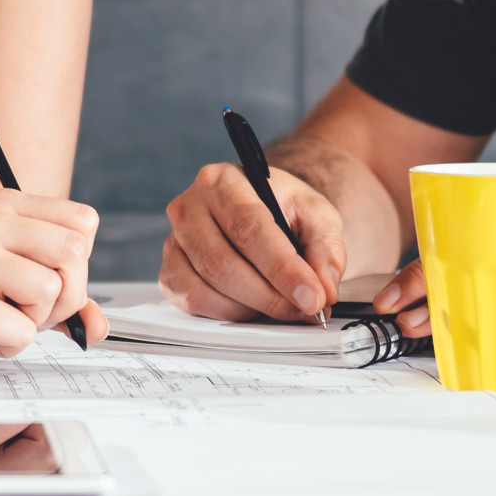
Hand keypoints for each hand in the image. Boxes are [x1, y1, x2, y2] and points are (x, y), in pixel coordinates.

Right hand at [0, 191, 103, 379]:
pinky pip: (22, 333)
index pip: (83, 223)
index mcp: (1, 206)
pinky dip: (6, 347)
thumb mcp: (8, 287)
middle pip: (75, 253)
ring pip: (52, 293)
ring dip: (33, 323)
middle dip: (65, 296)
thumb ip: (59, 298)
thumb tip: (99, 325)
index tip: (43, 281)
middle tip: (27, 311)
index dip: (76, 264)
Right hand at [159, 162, 346, 321]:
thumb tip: (323, 290)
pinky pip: (192, 302)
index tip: (312, 298)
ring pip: (205, 288)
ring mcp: (173, 241)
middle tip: (303, 310)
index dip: (282, 269)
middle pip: (222, 263)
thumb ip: (326, 250)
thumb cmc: (285, 210)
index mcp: (223, 181)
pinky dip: (228, 314)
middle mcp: (188, 207)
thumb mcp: (317, 216)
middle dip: (269, 296)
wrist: (262, 210)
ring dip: (250, 308)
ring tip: (282, 307)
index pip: (249, 229)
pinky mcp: (169, 272)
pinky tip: (253, 306)